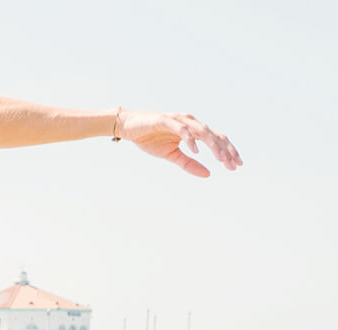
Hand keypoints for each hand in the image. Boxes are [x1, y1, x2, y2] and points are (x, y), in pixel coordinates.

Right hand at [116, 109, 240, 176]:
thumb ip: (189, 163)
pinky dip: (190, 139)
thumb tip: (208, 174)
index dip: (228, 151)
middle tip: (231, 165)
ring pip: (202, 131)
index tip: (236, 166)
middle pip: (214, 135)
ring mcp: (179, 119)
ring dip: (213, 145)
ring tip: (220, 159)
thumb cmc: (150, 139)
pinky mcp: (165, 120)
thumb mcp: (171, 155)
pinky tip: (196, 151)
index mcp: (194, 130)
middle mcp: (191, 122)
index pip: (217, 140)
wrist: (129, 128)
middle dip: (225, 150)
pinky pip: (182, 129)